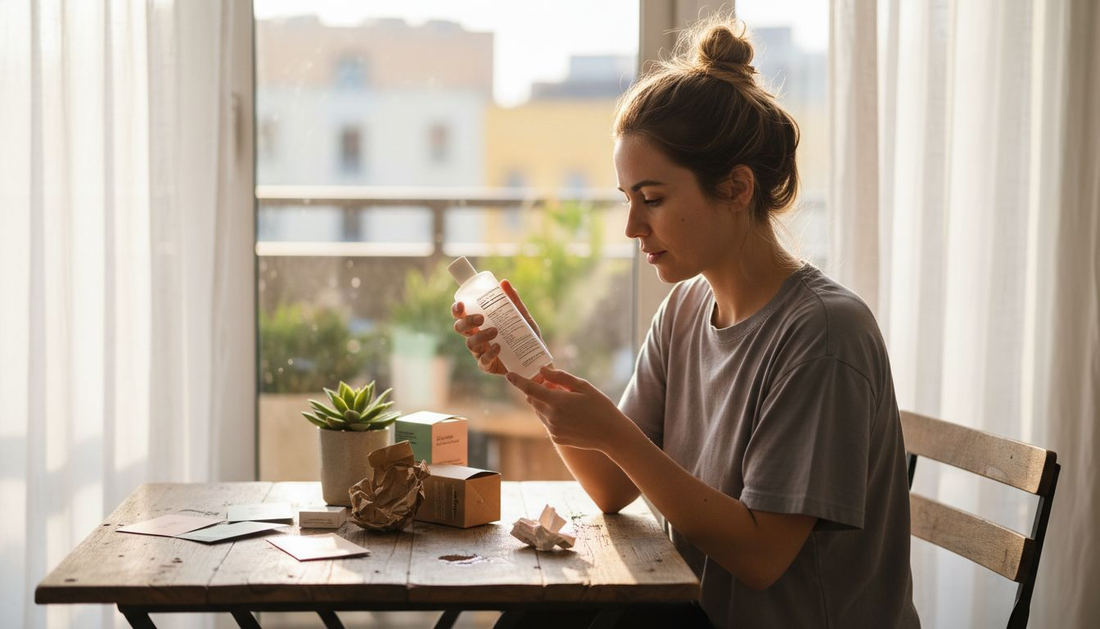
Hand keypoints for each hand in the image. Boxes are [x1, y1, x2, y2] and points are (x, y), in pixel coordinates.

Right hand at [451, 279, 541, 376]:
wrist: (538, 360)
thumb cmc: (526, 336)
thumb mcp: (522, 317)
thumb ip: (513, 301)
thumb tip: (504, 282)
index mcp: (479, 323)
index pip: (461, 315)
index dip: (457, 310)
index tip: (461, 305)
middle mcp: (476, 336)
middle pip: (460, 329)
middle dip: (466, 322)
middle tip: (480, 318)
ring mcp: (481, 352)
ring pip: (470, 344)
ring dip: (480, 336)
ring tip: (495, 331)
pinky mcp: (488, 366)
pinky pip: (483, 361)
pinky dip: (489, 354)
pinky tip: (497, 347)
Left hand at [506, 366, 634, 452]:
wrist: (611, 435)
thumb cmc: (600, 407)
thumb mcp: (583, 387)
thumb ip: (561, 378)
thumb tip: (543, 370)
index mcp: (558, 402)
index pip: (530, 389)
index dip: (518, 381)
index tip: (509, 375)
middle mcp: (552, 417)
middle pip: (533, 400)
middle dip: (538, 391)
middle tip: (554, 386)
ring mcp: (553, 430)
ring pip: (539, 412)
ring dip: (545, 404)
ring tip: (566, 401)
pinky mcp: (556, 438)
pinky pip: (547, 423)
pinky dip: (552, 415)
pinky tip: (570, 415)